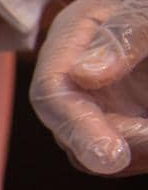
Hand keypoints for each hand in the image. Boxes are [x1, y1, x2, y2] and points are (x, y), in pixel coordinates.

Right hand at [31, 0, 147, 175]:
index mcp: (73, 37)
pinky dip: (144, 151)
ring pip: (96, 147)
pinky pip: (129, 147)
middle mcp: (77, 73)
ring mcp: (103, 96)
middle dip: (111, 144)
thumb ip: (126, 32)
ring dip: (133, 153)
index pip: (52, 91)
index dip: (77, 127)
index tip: (112, 157)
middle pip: (70, 128)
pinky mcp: (129, 113)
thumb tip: (84, 76)